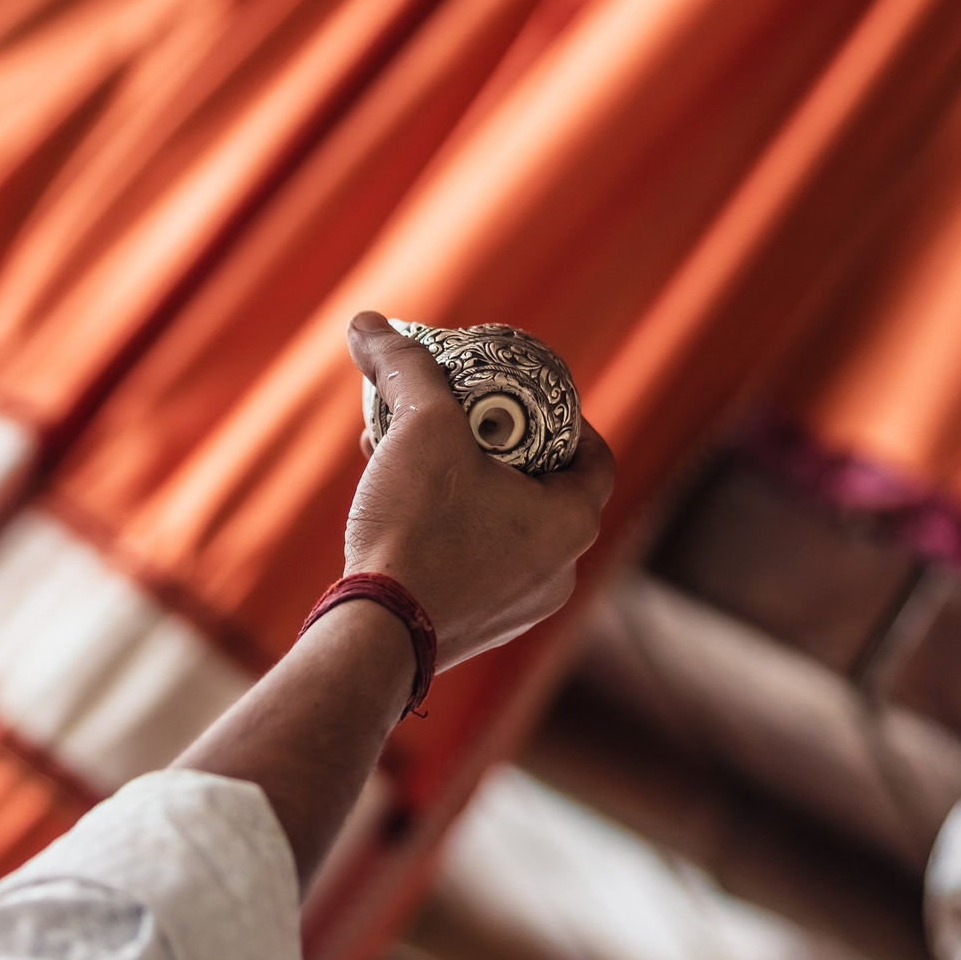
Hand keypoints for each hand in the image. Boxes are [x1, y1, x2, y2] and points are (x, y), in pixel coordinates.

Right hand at [344, 311, 614, 667]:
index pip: (593, 455)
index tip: (523, 400)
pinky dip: (448, 532)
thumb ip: (403, 367)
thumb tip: (367, 324)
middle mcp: (561, 572)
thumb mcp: (418, 427)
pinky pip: (476, 566)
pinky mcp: (477, 631)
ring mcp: (521, 609)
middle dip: (494, 449)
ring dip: (464, 489)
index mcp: (573, 522)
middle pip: (541, 489)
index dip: (562, 417)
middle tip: (456, 422)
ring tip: (410, 461)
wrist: (374, 635)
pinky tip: (400, 512)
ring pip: (503, 528)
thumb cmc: (416, 530)